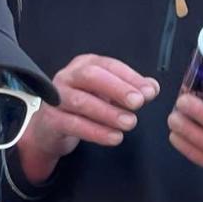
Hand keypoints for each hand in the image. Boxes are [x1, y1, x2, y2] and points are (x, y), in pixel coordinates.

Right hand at [17, 54, 158, 183]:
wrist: (51, 129)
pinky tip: (114, 137)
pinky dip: (96, 132)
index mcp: (85, 65)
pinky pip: (74, 124)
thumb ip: (130, 89)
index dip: (130, 77)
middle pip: (91, 76)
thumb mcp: (107, 95)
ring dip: (108, 113)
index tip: (149, 92)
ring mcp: (56, 97)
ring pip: (82, 102)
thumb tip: (151, 88)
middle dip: (117, 89)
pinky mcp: (51, 119)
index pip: (109, 65)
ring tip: (130, 123)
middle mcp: (68, 76)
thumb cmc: (82, 108)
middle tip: (137, 103)